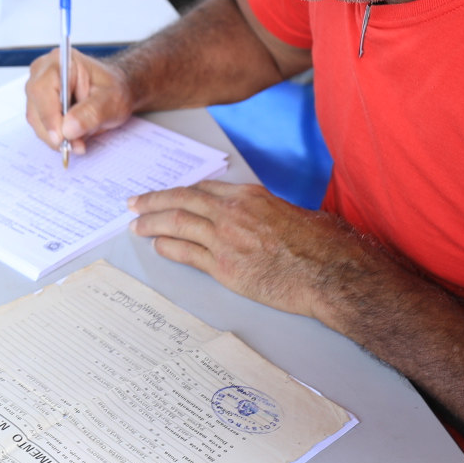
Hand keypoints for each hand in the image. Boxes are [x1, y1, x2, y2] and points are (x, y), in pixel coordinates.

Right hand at [25, 48, 135, 155]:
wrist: (112, 91)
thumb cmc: (112, 89)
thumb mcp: (111, 100)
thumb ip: (91, 113)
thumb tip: (68, 129)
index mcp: (61, 61)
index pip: (43, 90)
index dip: (49, 116)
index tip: (61, 138)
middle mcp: (43, 72)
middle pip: (36, 107)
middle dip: (54, 132)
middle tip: (76, 146)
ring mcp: (38, 87)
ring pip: (36, 120)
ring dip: (56, 137)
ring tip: (79, 142)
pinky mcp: (38, 103)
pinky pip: (40, 124)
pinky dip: (55, 136)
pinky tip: (72, 137)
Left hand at [128, 182, 389, 323]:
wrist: (330, 273)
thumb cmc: (322, 245)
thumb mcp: (292, 214)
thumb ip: (265, 213)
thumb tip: (255, 220)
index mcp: (249, 196)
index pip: (203, 189)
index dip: (180, 192)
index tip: (168, 195)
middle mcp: (232, 212)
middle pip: (181, 200)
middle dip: (153, 201)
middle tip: (134, 203)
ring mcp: (226, 240)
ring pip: (177, 224)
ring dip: (151, 223)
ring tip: (136, 225)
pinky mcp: (225, 268)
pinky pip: (187, 254)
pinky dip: (168, 248)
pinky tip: (158, 246)